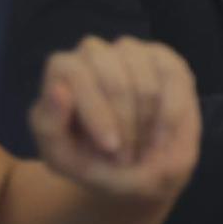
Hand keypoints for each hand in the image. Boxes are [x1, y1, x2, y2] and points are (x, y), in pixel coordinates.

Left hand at [28, 36, 200, 203]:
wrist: (131, 172)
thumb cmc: (90, 162)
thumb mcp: (61, 156)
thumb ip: (49, 125)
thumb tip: (58, 89)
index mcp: (62, 70)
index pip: (74, 71)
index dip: (95, 110)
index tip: (110, 146)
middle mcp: (95, 52)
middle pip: (113, 79)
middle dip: (124, 125)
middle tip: (126, 157)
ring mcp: (132, 52)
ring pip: (145, 84)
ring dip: (146, 125)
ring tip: (141, 149)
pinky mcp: (164, 59)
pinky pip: (172, 82)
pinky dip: (169, 116)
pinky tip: (161, 138)